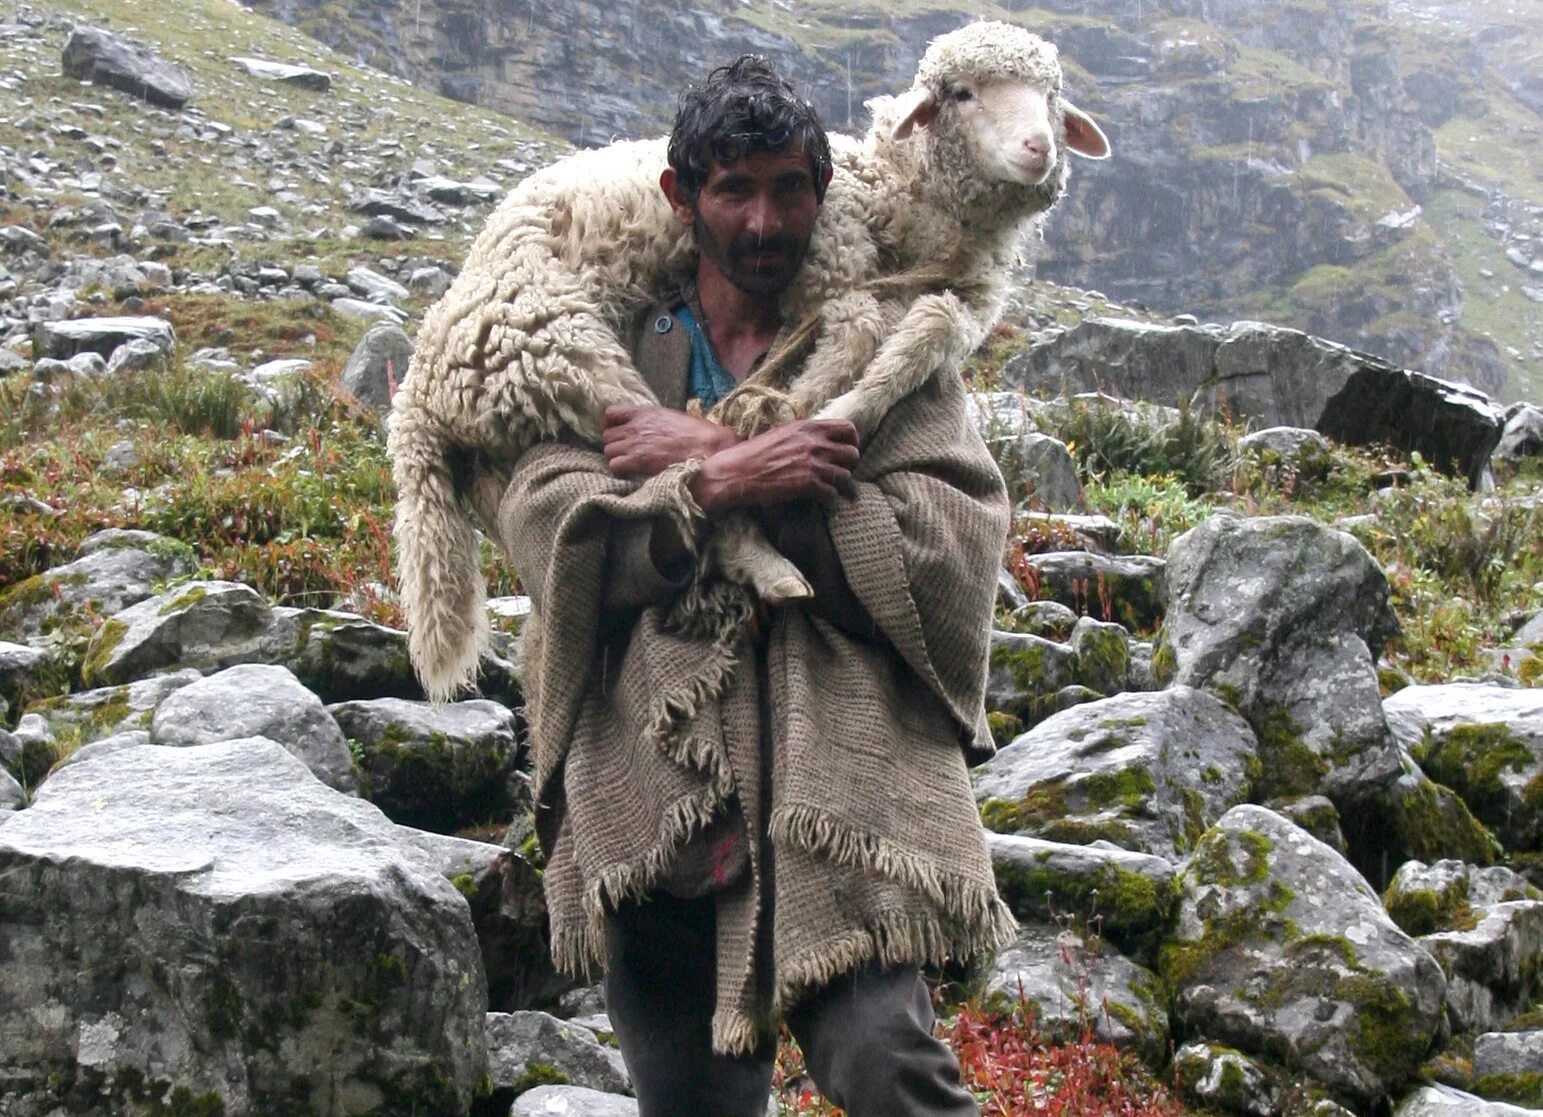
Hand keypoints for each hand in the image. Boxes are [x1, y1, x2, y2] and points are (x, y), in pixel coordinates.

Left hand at [603, 405, 738, 477]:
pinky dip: (620, 470)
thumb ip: (654, 422)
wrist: (708, 447)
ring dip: (616, 458)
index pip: (610, 413)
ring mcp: (635, 444)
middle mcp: (635, 426)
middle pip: (606, 436)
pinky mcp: (637, 461)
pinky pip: (615, 465)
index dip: (610, 425)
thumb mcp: (672, 418)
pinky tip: (632, 473)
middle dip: (614, 445)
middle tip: (624, 453)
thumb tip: (648, 430)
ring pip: (608, 451)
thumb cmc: (697, 434)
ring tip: (629, 464)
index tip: (617, 433)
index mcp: (644, 412)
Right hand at [693, 419, 859, 514]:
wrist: (736, 471)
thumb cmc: (755, 453)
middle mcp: (815, 442)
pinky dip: (826, 497)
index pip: (849, 428)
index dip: (852, 441)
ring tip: (824, 485)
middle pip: (853, 453)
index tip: (844, 450)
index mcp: (809, 427)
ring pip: (845, 476)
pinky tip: (816, 496)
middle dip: (848, 465)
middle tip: (836, 471)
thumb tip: (821, 439)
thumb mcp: (782, 433)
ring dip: (837, 483)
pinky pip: (832, 493)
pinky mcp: (808, 484)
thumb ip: (804, 434)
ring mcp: (813, 463)